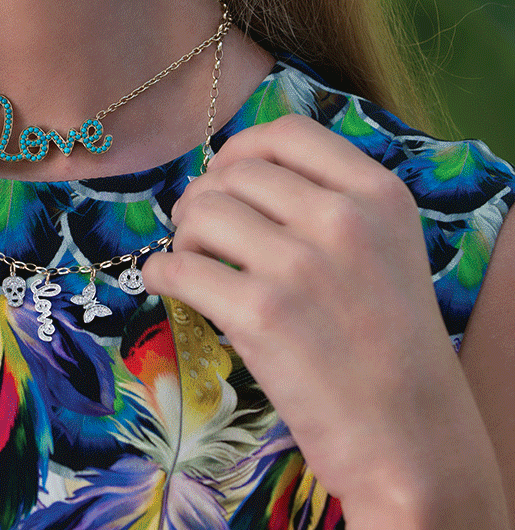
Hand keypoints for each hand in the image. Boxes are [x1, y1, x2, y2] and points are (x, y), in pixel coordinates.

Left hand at [142, 115, 505, 527]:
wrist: (412, 440)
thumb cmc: (393, 345)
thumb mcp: (388, 246)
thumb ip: (329, 200)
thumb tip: (234, 170)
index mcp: (378, 194)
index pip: (288, 133)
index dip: (242, 147)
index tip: (227, 173)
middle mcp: (341, 219)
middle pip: (235, 172)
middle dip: (205, 195)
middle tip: (200, 228)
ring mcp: (299, 265)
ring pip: (202, 212)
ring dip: (183, 233)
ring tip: (193, 258)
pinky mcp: (260, 314)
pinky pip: (180, 267)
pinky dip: (162, 272)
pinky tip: (170, 284)